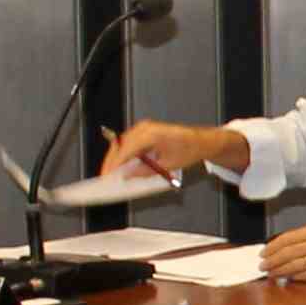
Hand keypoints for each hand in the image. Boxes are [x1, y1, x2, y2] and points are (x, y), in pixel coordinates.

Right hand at [101, 119, 239, 180]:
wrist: (201, 140)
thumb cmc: (189, 150)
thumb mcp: (168, 165)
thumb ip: (146, 171)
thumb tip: (127, 176)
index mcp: (151, 134)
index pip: (126, 149)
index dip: (115, 163)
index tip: (107, 175)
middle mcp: (145, 128)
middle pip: (120, 144)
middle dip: (111, 161)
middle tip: (104, 177)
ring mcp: (144, 128)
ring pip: (122, 143)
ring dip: (116, 157)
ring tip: (110, 173)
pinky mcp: (144, 131)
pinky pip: (129, 142)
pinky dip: (123, 153)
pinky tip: (120, 165)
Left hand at [266, 222, 305, 283]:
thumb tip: (287, 247)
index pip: (288, 238)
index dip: (272, 247)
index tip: (263, 253)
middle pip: (289, 252)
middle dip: (273, 261)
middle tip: (262, 267)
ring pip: (297, 265)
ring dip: (281, 271)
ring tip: (271, 274)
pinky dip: (298, 278)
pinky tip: (290, 279)